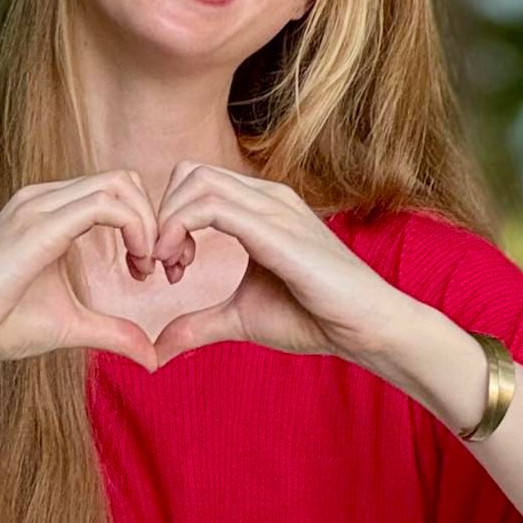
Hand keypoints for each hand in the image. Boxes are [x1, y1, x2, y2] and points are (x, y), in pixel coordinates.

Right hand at [0, 173, 164, 373]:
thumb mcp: (71, 326)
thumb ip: (114, 332)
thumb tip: (153, 357)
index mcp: (49, 211)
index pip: (115, 191)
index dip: (145, 225)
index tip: (149, 271)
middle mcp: (44, 198)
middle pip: (123, 179)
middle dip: (153, 219)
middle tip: (155, 267)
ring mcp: (38, 206)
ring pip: (118, 183)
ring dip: (148, 224)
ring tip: (146, 269)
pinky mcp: (37, 226)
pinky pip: (104, 205)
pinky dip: (135, 229)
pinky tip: (136, 267)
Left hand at [137, 163, 402, 366]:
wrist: (363, 327)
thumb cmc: (314, 318)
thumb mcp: (240, 318)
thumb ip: (198, 324)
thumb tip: (158, 349)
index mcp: (260, 207)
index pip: (197, 183)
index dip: (170, 220)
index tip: (169, 268)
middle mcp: (266, 196)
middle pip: (190, 173)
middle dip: (162, 215)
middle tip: (163, 266)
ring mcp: (273, 208)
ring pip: (197, 183)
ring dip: (168, 223)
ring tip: (171, 268)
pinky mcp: (275, 230)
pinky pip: (213, 208)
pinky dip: (181, 230)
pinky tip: (182, 268)